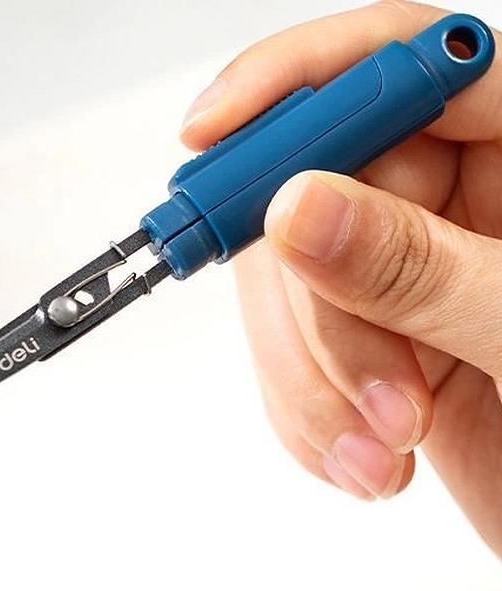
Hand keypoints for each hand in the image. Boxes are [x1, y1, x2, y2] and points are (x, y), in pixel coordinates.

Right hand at [181, 1, 501, 550]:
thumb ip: (418, 269)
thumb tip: (299, 210)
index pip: (393, 62)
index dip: (290, 81)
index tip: (209, 133)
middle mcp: (450, 202)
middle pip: (310, 192)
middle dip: (317, 310)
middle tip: (361, 387)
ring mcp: (399, 275)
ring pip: (285, 288)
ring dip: (311, 383)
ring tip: (382, 447)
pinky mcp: (367, 342)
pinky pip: (286, 354)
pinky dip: (305, 416)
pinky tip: (364, 457)